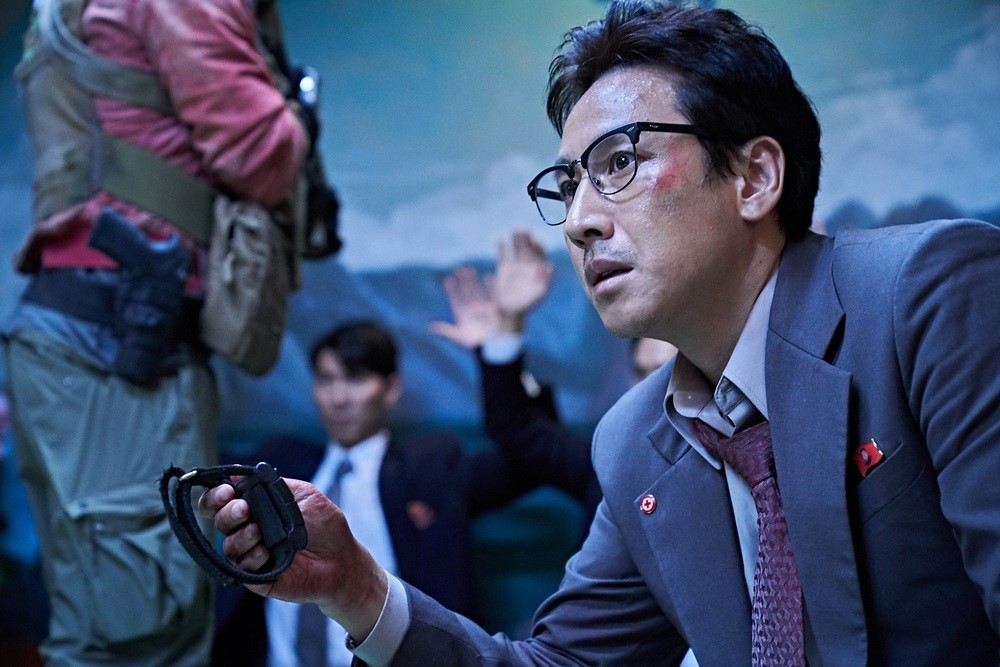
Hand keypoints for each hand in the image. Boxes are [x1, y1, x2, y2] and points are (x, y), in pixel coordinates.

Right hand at [198, 479, 386, 640]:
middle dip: (227, 512)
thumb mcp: (305, 495)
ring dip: (241, 535)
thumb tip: (240, 474)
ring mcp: (251, 554)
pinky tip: (267, 553)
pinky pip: (241, 567)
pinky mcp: (256, 577)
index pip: (222, 500)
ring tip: (260, 532)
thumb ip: (274, 484)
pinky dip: (251, 557)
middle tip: (244, 510)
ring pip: (227, 544)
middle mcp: (248, 530)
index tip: (227, 491)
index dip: (216, 495)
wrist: (342, 559)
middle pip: (219, 520)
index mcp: (257, 508)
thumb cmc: (325, 526)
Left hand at [429, 265, 499, 347]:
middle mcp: (471, 310)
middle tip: (459, 268)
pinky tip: (488, 277)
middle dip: (463, 281)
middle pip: (466, 292)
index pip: (455, 300)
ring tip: (470, 269)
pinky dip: (490, 287)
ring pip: (476, 291)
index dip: (451, 290)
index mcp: (461, 315)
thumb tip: (431, 329)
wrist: (489, 350)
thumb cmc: (473, 346)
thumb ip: (446, 332)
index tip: (448, 280)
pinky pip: (491, 296)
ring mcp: (481, 308)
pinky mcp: (492, 309)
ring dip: (473, 281)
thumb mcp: (458, 339)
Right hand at [494, 229, 552, 330]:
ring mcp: (516, 265)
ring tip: (515, 230)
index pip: (539, 254)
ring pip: (516, 248)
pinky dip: (501, 247)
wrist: (511, 311)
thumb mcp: (539, 294)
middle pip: (528, 248)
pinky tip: (500, 240)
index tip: (537, 242)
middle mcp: (528, 264)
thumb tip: (550, 267)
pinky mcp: (504, 268)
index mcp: (538, 269)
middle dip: (527, 239)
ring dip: (516, 239)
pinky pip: (502, 255)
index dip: (538, 248)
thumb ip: (545, 281)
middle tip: (525, 230)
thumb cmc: (528, 304)